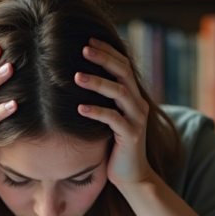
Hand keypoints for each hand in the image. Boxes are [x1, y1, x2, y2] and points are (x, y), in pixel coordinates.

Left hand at [75, 38, 153, 185]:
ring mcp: (137, 120)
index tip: (88, 39)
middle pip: (124, 72)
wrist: (132, 176)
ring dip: (98, 82)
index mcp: (134, 96)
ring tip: (76, 76)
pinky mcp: (131, 136)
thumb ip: (102, 100)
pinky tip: (80, 109)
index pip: (124, 65)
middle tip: (83, 48)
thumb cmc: (115, 146)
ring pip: (120, 93)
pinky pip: (114, 120)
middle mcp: (139, 104)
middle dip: (104, 58)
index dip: (108, 51)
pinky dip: (97, 112)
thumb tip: (76, 78)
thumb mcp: (110, 118)